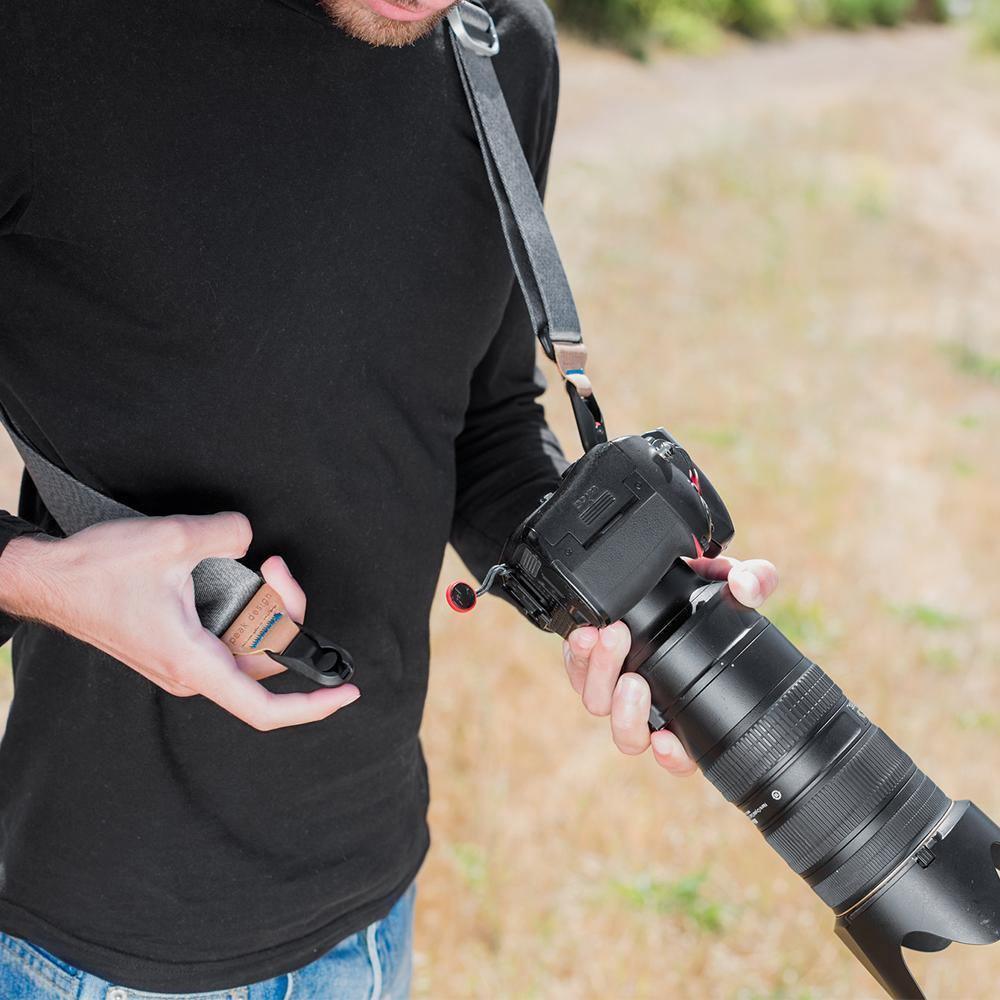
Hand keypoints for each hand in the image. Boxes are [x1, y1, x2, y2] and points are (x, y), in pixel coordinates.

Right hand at [0, 514, 359, 729]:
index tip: (347, 692)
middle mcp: (193, 671)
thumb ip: (229, 534)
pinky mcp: (179, 643)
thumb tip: (249, 539)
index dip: (311, 705)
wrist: (47, 578)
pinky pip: (230, 633)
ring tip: (260, 563)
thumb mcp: (173, 539)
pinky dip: (244, 605)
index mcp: (194, 661)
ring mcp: (186, 660)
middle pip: (266, 657)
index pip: (263, 706)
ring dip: (265, 604)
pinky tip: (239, 573)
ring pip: (250, 643)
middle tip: (275, 566)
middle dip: (286, 610)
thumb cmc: (98, 570)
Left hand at [562, 556, 777, 775]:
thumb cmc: (701, 591)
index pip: (680, 753)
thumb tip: (746, 586)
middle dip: (627, 711)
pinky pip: (576, 668)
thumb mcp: (732, 581)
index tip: (666, 740)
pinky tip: (586, 633)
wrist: (662, 575)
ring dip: (602, 674)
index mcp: (684, 704)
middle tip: (634, 678)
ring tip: (612, 638)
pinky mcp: (586, 659)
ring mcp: (613, 683)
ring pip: (598, 702)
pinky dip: (578, 654)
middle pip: (629, 734)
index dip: (673, 757)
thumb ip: (752, 581)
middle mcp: (648, 702)